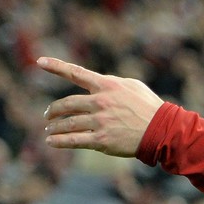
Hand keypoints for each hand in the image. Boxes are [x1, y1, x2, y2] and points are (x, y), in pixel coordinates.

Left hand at [39, 57, 164, 156]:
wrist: (163, 132)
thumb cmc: (150, 107)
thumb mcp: (133, 87)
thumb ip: (112, 84)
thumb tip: (97, 84)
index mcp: (107, 86)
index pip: (76, 72)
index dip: (56, 66)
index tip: (40, 62)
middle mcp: (100, 102)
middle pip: (67, 104)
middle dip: (54, 110)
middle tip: (48, 116)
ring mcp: (100, 122)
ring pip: (68, 123)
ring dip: (55, 127)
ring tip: (49, 130)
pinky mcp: (102, 140)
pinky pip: (74, 140)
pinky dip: (59, 141)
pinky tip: (50, 142)